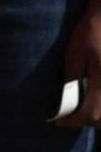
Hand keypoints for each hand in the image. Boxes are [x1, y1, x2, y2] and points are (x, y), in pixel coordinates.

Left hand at [56, 0, 100, 127]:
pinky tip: (92, 97)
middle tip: (68, 114)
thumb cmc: (90, 33)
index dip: (73, 121)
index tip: (58, 121)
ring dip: (96, 115)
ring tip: (79, 107)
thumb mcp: (74, 55)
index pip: (90, 114)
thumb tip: (65, 101)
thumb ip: (72, 79)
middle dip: (85, 120)